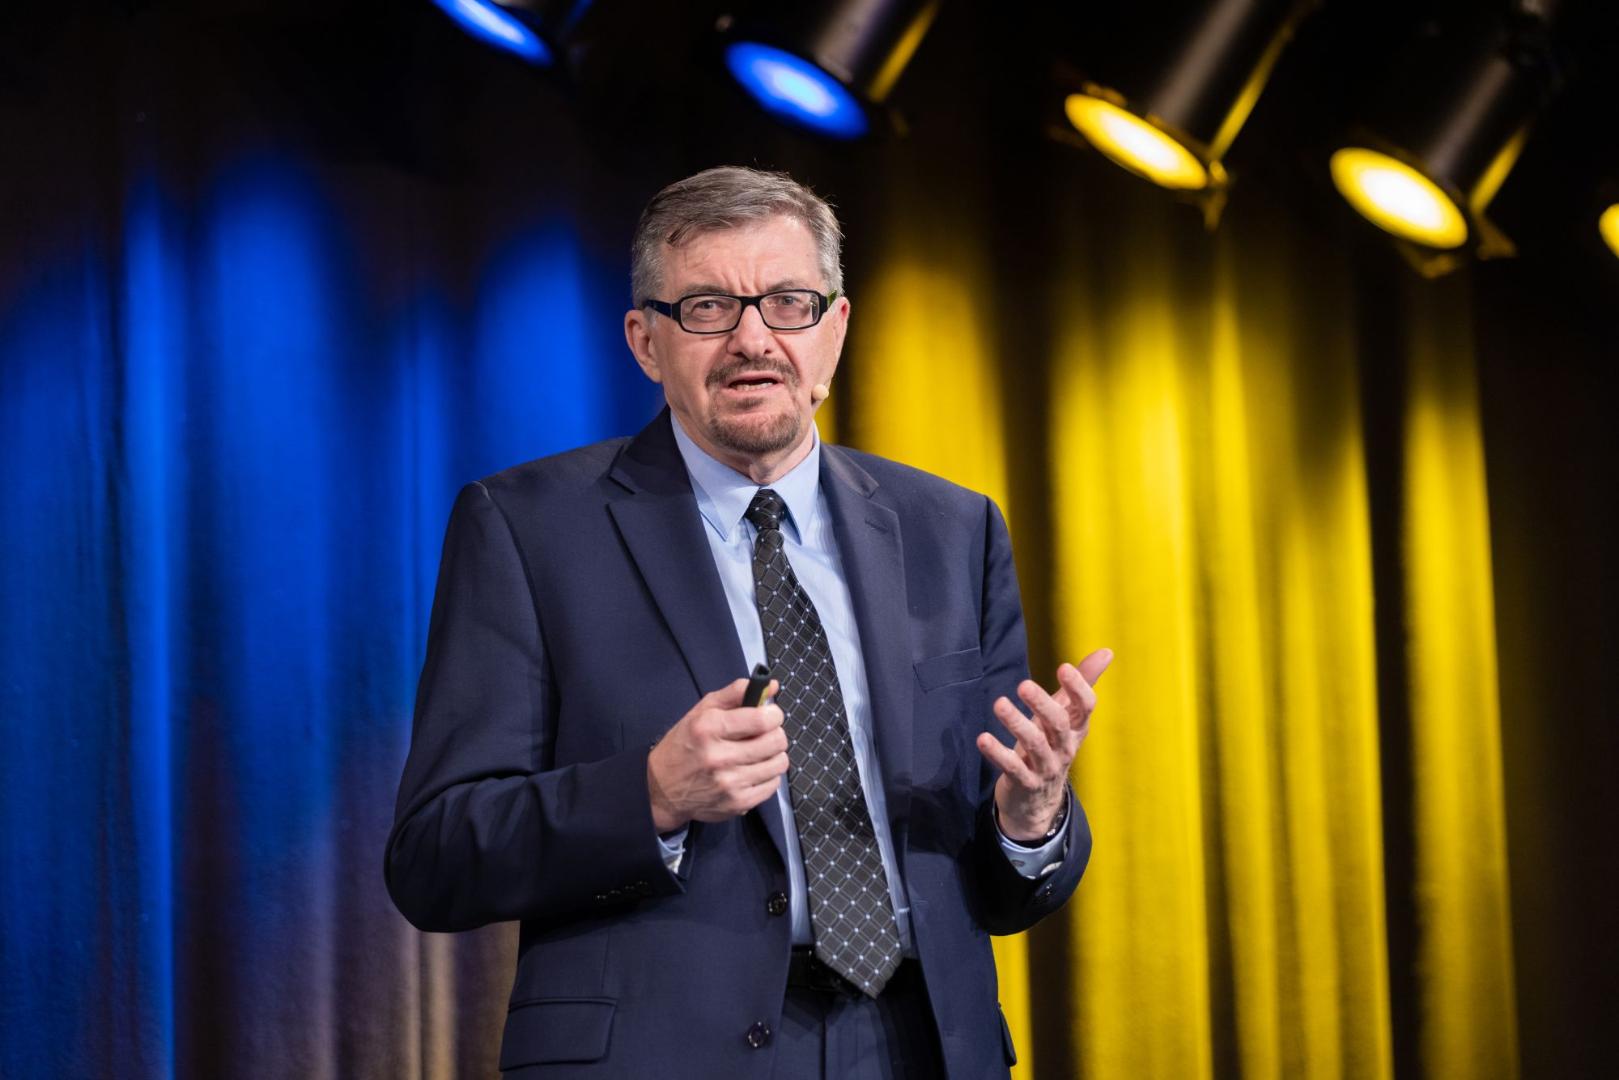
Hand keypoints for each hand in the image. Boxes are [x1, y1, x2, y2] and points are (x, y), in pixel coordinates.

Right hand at [647, 678, 788, 831]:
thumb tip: (771, 685)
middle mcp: (719, 757)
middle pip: (776, 741)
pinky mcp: (737, 803)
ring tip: (759, 753)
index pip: (762, 720)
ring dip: (774, 755)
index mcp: (709, 728)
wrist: (661, 790)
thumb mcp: (701, 711)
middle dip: (775, 733)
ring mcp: (729, 783)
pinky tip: (752, 770)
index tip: (769, 715)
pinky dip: (768, 775)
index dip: (773, 714)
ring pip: (779, 763)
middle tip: (764, 734)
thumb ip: (735, 694)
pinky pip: (773, 784)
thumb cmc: (684, 745)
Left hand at [977, 649, 1112, 841]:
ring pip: (1035, 745)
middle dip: (1042, 704)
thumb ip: (1083, 683)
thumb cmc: (1051, 744)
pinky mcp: (1025, 783)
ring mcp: (1046, 768)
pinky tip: (983, 738)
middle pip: (1059, 725)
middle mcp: (1065, 748)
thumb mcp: (1066, 715)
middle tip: (1023, 684)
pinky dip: (998, 753)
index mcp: (1077, 728)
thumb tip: (1107, 651)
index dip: (1078, 688)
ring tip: (999, 704)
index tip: (1064, 667)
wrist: (1039, 801)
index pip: (1086, 707)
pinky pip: (1013, 768)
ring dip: (1016, 724)